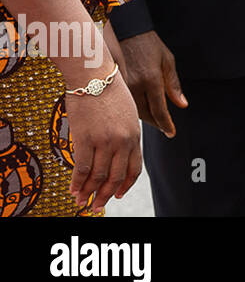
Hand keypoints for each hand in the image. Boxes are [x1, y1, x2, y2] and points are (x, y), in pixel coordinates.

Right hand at [62, 69, 142, 211]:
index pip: (134, 168)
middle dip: (106, 195)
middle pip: (115, 176)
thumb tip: (119, 152)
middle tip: (98, 206)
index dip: (125, 184)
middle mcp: (122, 141)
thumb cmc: (110, 91)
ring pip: (97, 176)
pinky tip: (73, 190)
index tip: (119, 194)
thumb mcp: (128, 113)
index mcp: (135, 135)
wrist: (94, 76)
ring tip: (82, 202)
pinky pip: (81, 168)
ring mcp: (104, 141)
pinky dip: (77, 183)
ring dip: (89, 192)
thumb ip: (126, 133)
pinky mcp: (85, 138)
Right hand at [112, 29, 186, 136]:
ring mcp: (121, 86)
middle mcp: (135, 85)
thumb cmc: (149, 44)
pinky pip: (123, 104)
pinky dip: (131, 110)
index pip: (159, 110)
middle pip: (145, 115)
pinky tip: (137, 111)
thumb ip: (174, 85)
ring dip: (144, 118)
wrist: (126, 30)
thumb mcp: (167, 60)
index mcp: (152, 80)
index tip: (171, 133)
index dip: (166, 124)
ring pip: (132, 111)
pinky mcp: (111, 85)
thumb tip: (182, 105)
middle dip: (156, 123)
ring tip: (154, 121)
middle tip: (165, 128)